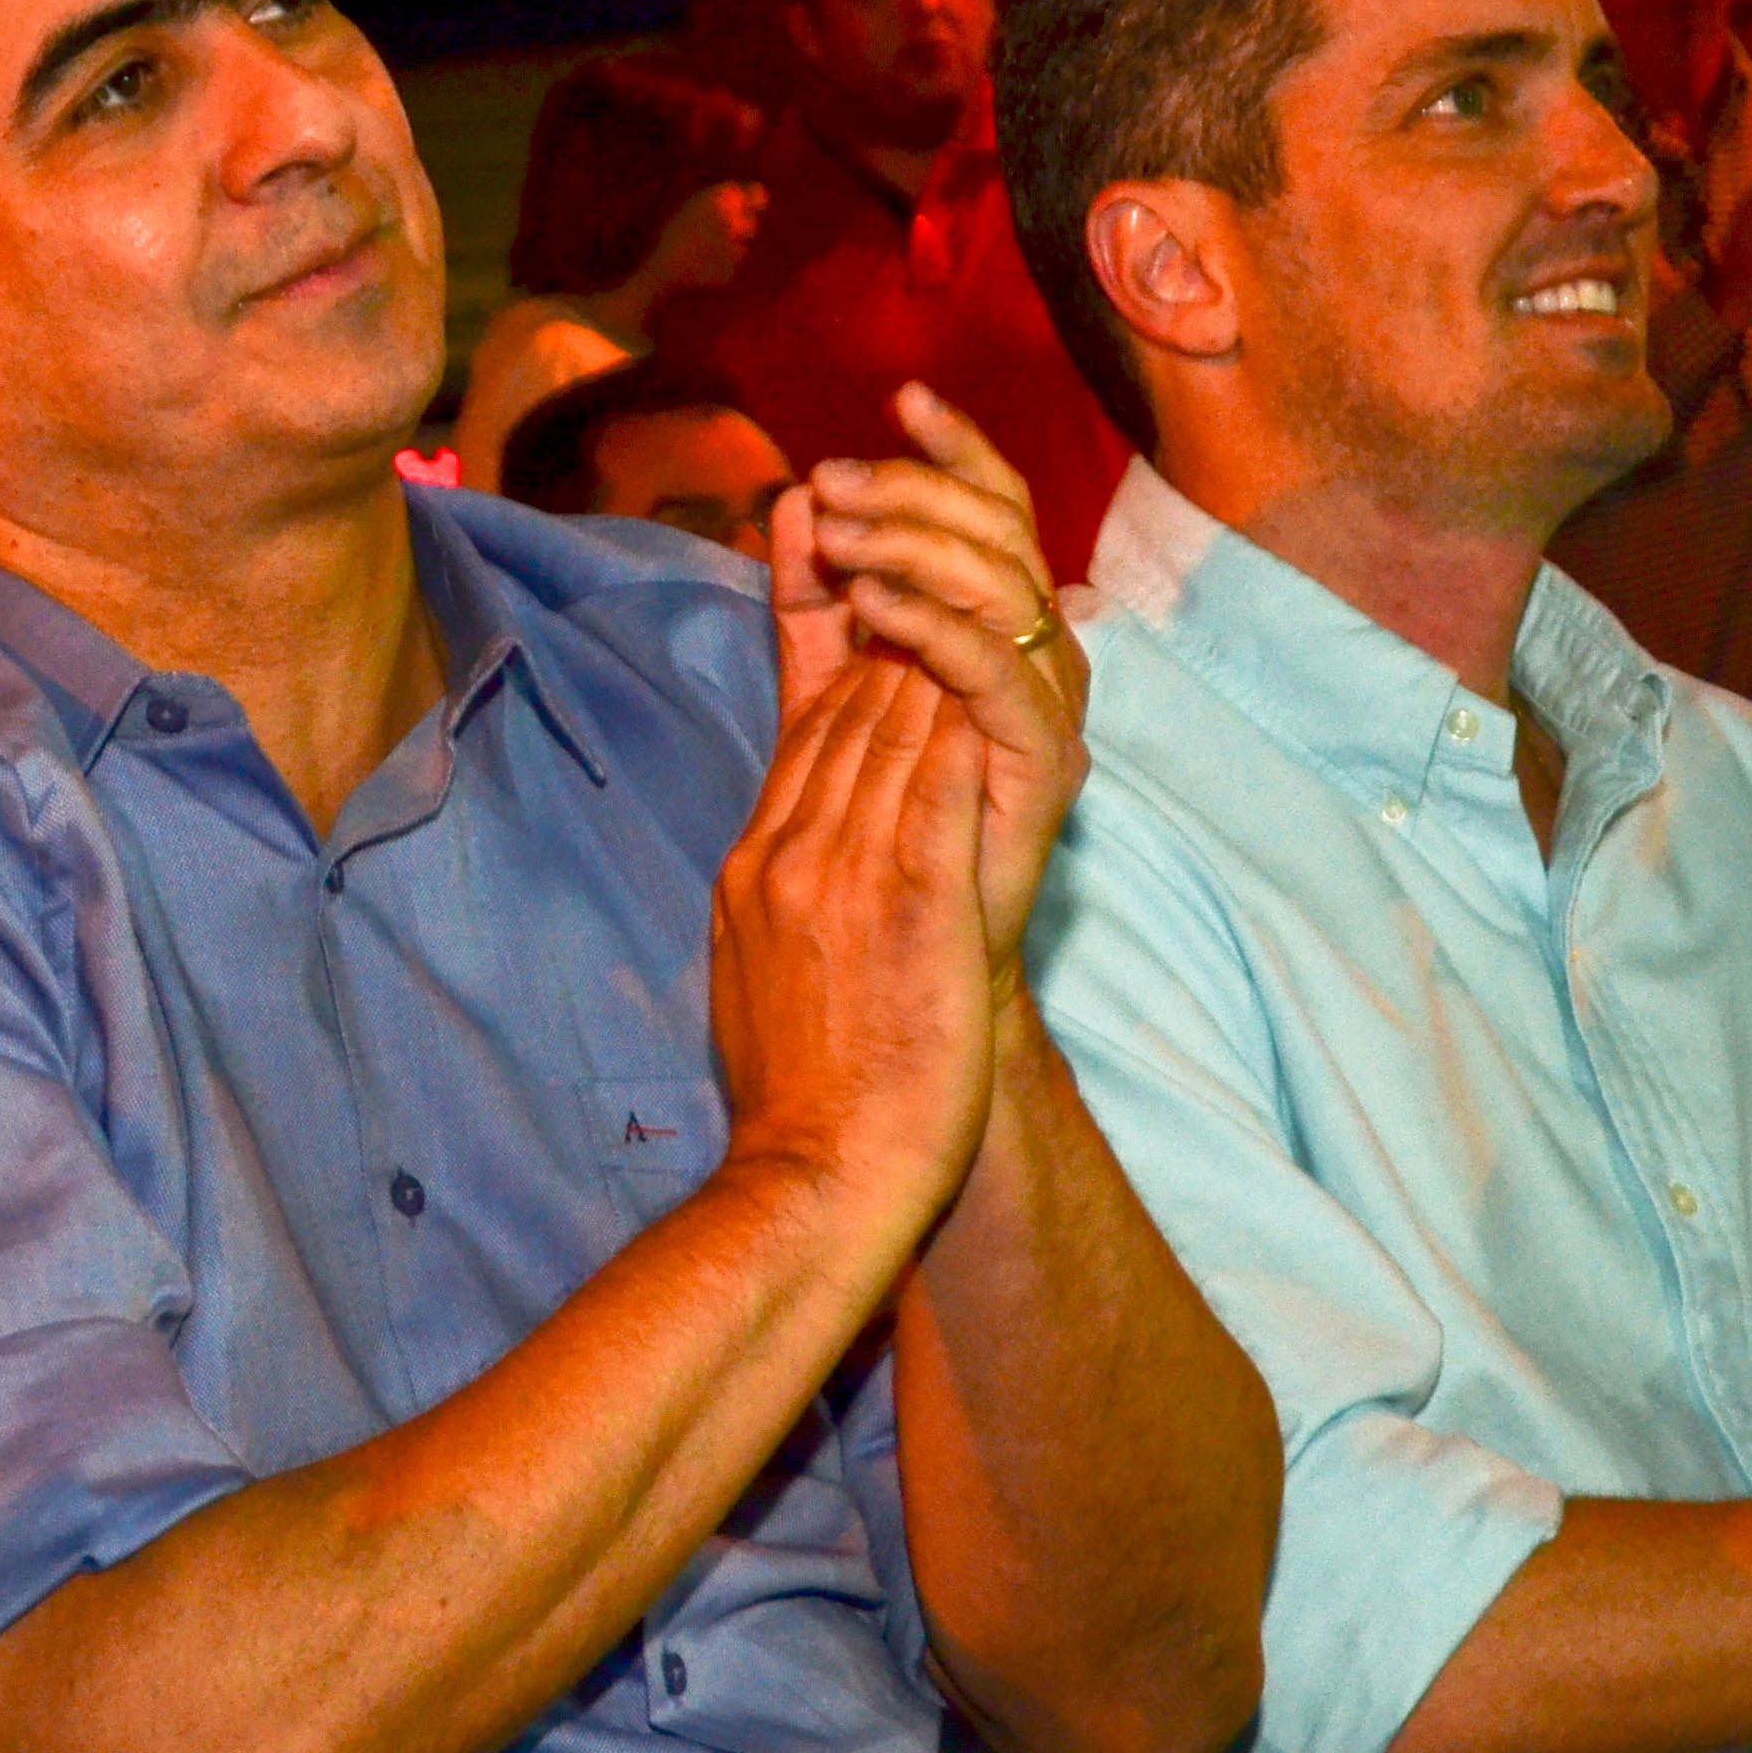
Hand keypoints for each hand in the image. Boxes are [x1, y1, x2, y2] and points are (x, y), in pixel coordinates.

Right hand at [705, 657, 999, 1242]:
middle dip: (897, 638)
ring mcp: (847, 873)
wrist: (817, 1175)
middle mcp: (792, 853)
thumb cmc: (795, 1098)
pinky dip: (966, 722)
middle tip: (945, 577)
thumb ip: (773, 900)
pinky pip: (942, 783)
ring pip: (895, 729)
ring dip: (936, 659)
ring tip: (984, 602)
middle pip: (849, 714)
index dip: (854, 665)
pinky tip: (999, 679)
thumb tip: (787, 863)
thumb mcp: (753, 975)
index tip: (895, 619)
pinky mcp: (915, 902)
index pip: (807, 736)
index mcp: (753, 869)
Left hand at [772, 383, 1086, 967]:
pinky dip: (935, 628)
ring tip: (840, 534)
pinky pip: (999, 673)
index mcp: (991, 634)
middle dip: (915, 492)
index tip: (892, 408)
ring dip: (915, 545)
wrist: (901, 978)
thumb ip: (811, 610)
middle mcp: (1033, 660)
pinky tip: (870, 604)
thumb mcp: (823, 704)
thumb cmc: (868, 847)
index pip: (988, 514)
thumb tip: (785, 503)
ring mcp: (1046, 710)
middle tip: (833, 479)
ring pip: (1003, 586)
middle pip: (998, 534)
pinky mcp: (1045, 765)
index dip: (948, 457)